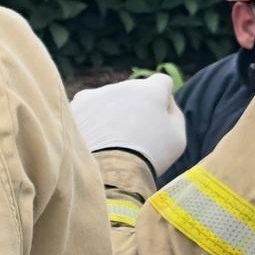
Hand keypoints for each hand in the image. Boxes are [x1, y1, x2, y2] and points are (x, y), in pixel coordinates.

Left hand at [69, 72, 185, 170]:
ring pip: (109, 99)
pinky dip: (92, 119)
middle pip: (134, 91)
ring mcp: (98, 93)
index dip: (163, 100)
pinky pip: (89, 108)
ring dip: (112, 112)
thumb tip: (166, 102)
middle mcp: (123, 86)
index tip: (158, 119)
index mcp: (151, 90)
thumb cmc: (149, 157)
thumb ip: (174, 114)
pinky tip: (96, 138)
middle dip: (135, 106)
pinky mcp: (77, 105)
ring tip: (112, 141)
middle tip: (133, 136)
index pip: (162, 83)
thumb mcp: (177, 138)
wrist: (109, 171)